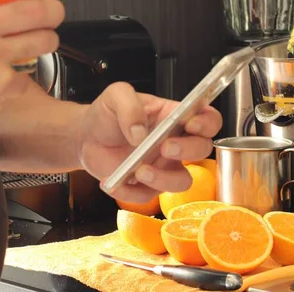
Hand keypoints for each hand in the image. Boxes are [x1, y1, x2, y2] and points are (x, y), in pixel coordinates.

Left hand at [78, 82, 222, 202]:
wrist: (86, 137)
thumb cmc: (107, 114)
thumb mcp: (115, 96)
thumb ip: (129, 106)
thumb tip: (139, 133)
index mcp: (175, 117)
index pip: (208, 119)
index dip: (207, 123)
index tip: (192, 123)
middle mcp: (175, 142)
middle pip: (202, 150)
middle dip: (189, 150)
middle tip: (165, 146)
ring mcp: (163, 166)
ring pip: (182, 181)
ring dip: (164, 179)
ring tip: (138, 170)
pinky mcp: (147, 186)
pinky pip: (148, 197)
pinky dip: (130, 192)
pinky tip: (114, 181)